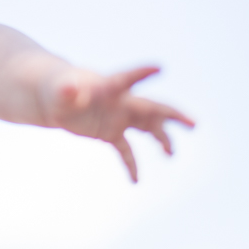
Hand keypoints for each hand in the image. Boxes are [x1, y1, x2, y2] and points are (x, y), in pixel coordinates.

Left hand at [41, 65, 194, 181]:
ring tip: (170, 154)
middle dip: (172, 115)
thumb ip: (67, 89)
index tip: (159, 67)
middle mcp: (119, 101)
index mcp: (109, 86)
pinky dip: (131, 165)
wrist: (54, 97)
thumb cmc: (57, 86)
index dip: (141, 73)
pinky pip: (125, 150)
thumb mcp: (60, 89)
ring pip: (146, 128)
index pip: (127, 79)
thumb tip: (69, 89)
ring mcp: (117, 117)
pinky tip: (135, 181)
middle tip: (193, 124)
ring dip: (161, 140)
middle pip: (151, 107)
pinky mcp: (109, 132)